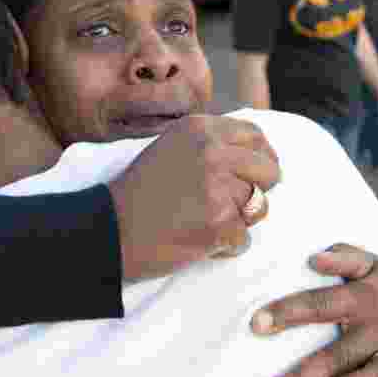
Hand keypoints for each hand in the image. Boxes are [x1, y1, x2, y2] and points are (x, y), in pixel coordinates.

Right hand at [108, 115, 280, 280]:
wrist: (108, 229)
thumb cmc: (136, 194)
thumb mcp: (169, 149)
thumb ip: (207, 145)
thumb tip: (252, 154)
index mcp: (200, 130)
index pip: (255, 136)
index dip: (262, 157)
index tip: (256, 174)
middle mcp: (212, 152)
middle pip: (269, 171)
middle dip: (258, 190)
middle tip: (233, 205)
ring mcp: (218, 189)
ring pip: (259, 207)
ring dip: (239, 221)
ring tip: (204, 222)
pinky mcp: (219, 225)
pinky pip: (243, 240)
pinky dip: (225, 246)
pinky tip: (197, 241)